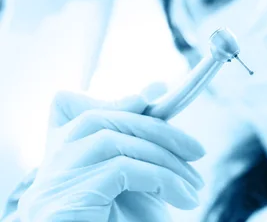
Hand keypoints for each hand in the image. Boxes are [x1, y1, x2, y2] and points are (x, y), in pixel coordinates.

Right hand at [16, 86, 205, 221]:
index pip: (71, 106)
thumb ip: (138, 139)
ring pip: (114, 141)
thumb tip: (155, 88)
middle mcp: (50, 163)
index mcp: (61, 155)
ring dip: (166, 158)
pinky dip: (162, 179)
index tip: (153, 95)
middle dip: (159, 130)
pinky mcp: (66, 197)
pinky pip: (123, 170)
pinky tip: (183, 197)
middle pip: (101, 120)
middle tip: (198, 152)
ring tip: (195, 185)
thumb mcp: (132, 179)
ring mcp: (54, 178)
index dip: (112, 97)